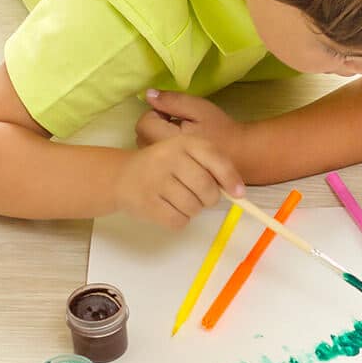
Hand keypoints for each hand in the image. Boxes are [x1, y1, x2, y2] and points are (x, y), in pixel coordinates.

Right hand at [115, 135, 244, 230]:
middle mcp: (169, 157)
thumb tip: (239, 192)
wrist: (122, 175)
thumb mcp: (187, 155)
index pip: (215, 160)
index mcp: (183, 142)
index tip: (239, 194)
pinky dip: (179, 220)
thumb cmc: (164, 166)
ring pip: (194, 207)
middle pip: (207, 189)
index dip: (230, 179)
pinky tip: (169, 208)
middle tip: (201, 197)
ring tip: (180, 199)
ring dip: (193, 210)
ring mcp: (155, 180)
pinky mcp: (147, 203)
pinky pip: (178, 220)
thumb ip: (213, 166)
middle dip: (210, 199)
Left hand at [136, 89, 246, 160]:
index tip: (175, 115)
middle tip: (178, 126)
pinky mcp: (172, 174)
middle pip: (142, 136)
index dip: (157, 114)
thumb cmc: (222, 130)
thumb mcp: (199, 109)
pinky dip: (164, 153)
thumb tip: (148, 95)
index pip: (144, 122)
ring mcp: (166, 167)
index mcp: (167, 138)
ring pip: (148, 148)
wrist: (241, 156)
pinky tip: (181, 152)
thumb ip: (172, 101)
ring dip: (157, 139)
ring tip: (180, 139)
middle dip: (155, 127)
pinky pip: (158, 160)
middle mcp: (162, 155)